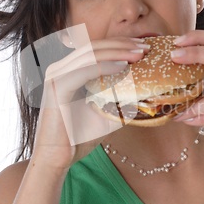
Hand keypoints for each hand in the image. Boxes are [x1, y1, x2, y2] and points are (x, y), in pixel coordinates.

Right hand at [32, 37, 148, 171]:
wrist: (58, 158)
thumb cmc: (79, 137)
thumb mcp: (106, 113)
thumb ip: (121, 99)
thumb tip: (147, 93)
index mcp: (69, 71)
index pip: (96, 49)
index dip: (120, 45)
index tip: (143, 47)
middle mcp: (60, 68)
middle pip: (94, 47)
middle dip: (122, 44)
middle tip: (145, 47)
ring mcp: (56, 75)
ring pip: (90, 55)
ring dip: (117, 52)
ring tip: (139, 54)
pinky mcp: (57, 87)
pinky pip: (84, 71)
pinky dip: (105, 66)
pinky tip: (123, 67)